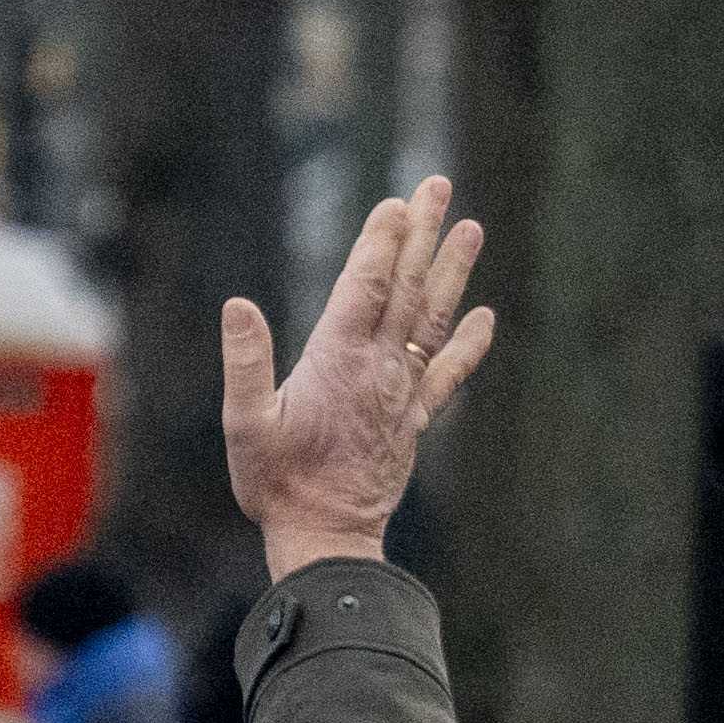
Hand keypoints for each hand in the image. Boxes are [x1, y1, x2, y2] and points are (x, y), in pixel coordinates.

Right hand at [222, 176, 501, 574]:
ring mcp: (403, 391)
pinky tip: (485, 317)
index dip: (381, 241)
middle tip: (437, 186)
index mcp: (337, 360)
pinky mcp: (415, 418)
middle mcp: (379, 367)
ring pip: (434, 318)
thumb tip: (238, 305)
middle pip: (407, 287)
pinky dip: (470, 343)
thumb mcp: (244, 425)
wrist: (326, 536)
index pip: (365, 285)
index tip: (396, 202)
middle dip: (422, 234)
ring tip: (471, 228)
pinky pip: (448, 373)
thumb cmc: (277, 483)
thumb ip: (244, 364)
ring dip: (453, 271)